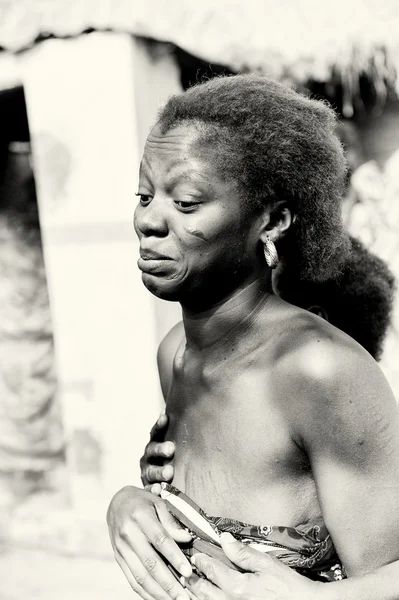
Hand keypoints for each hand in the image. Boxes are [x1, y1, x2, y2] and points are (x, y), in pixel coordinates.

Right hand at [107, 485, 191, 599]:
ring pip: (140, 576)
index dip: (174, 557)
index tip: (188, 572)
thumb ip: (171, 521)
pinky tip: (159, 598)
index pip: (160, 540)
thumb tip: (186, 538)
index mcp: (140, 516)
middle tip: (184, 596)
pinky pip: (132, 580)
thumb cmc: (143, 502)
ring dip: (158, 592)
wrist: (116, 503)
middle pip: (150, 563)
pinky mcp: (118, 559)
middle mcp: (128, 533)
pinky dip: (145, 593)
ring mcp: (121, 548)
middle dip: (168, 583)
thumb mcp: (158, 502)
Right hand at [140, 413, 175, 487]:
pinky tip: (158, 490)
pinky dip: (152, 490)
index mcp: (155, 443)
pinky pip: (148, 489)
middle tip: (171, 449)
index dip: (160, 425)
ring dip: (158, 471)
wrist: (167, 481)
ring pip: (150, 471)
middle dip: (161, 449)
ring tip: (168, 473)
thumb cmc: (176, 459)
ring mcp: (147, 472)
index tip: (165, 417)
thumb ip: (182, 434)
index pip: (156, 432)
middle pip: (152, 450)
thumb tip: (200, 412)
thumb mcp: (177, 445)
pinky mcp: (148, 487)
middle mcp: (149, 457)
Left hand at [187, 532, 321, 599]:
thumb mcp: (268, 565)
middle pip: (203, 592)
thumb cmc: (290, 587)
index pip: (211, 571)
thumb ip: (243, 553)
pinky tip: (206, 599)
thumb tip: (224, 538)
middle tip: (186, 572)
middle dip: (193, 581)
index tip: (195, 556)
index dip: (201, 562)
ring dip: (195, 596)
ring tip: (188, 588)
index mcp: (238, 587)